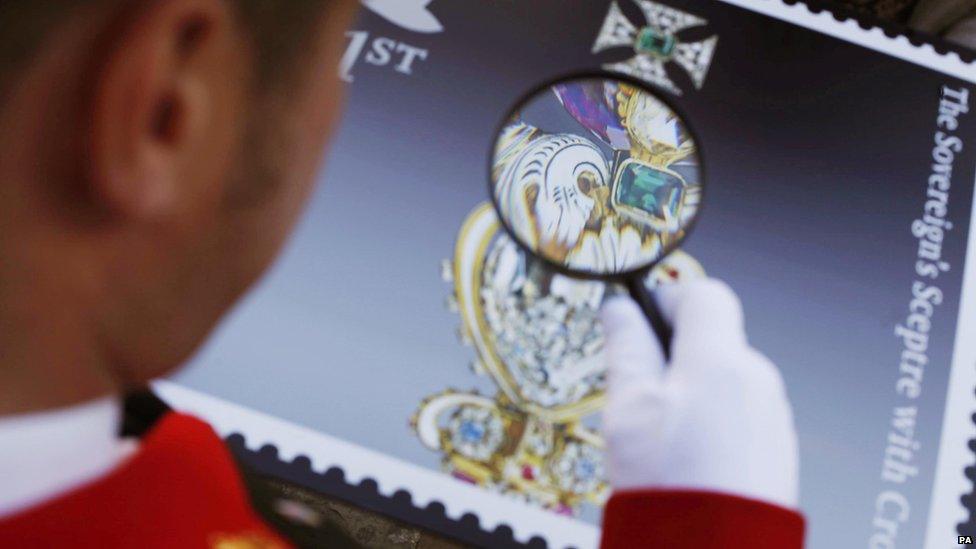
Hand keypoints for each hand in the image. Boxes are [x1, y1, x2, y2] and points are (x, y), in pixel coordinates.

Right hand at [600, 278, 798, 509]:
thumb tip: (620, 308)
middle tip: (635, 389)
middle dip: (672, 355)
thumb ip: (626, 346)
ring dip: (691, 393)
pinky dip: (712, 424)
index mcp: (721, 360)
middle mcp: (758, 380)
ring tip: (659, 438)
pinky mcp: (776, 450)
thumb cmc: (670, 485)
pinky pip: (739, 417)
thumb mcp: (629, 406)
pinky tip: (687, 460)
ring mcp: (772, 416)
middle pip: (712, 341)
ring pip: (723, 381)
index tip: (638, 316)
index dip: (666, 298)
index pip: (704, 294)